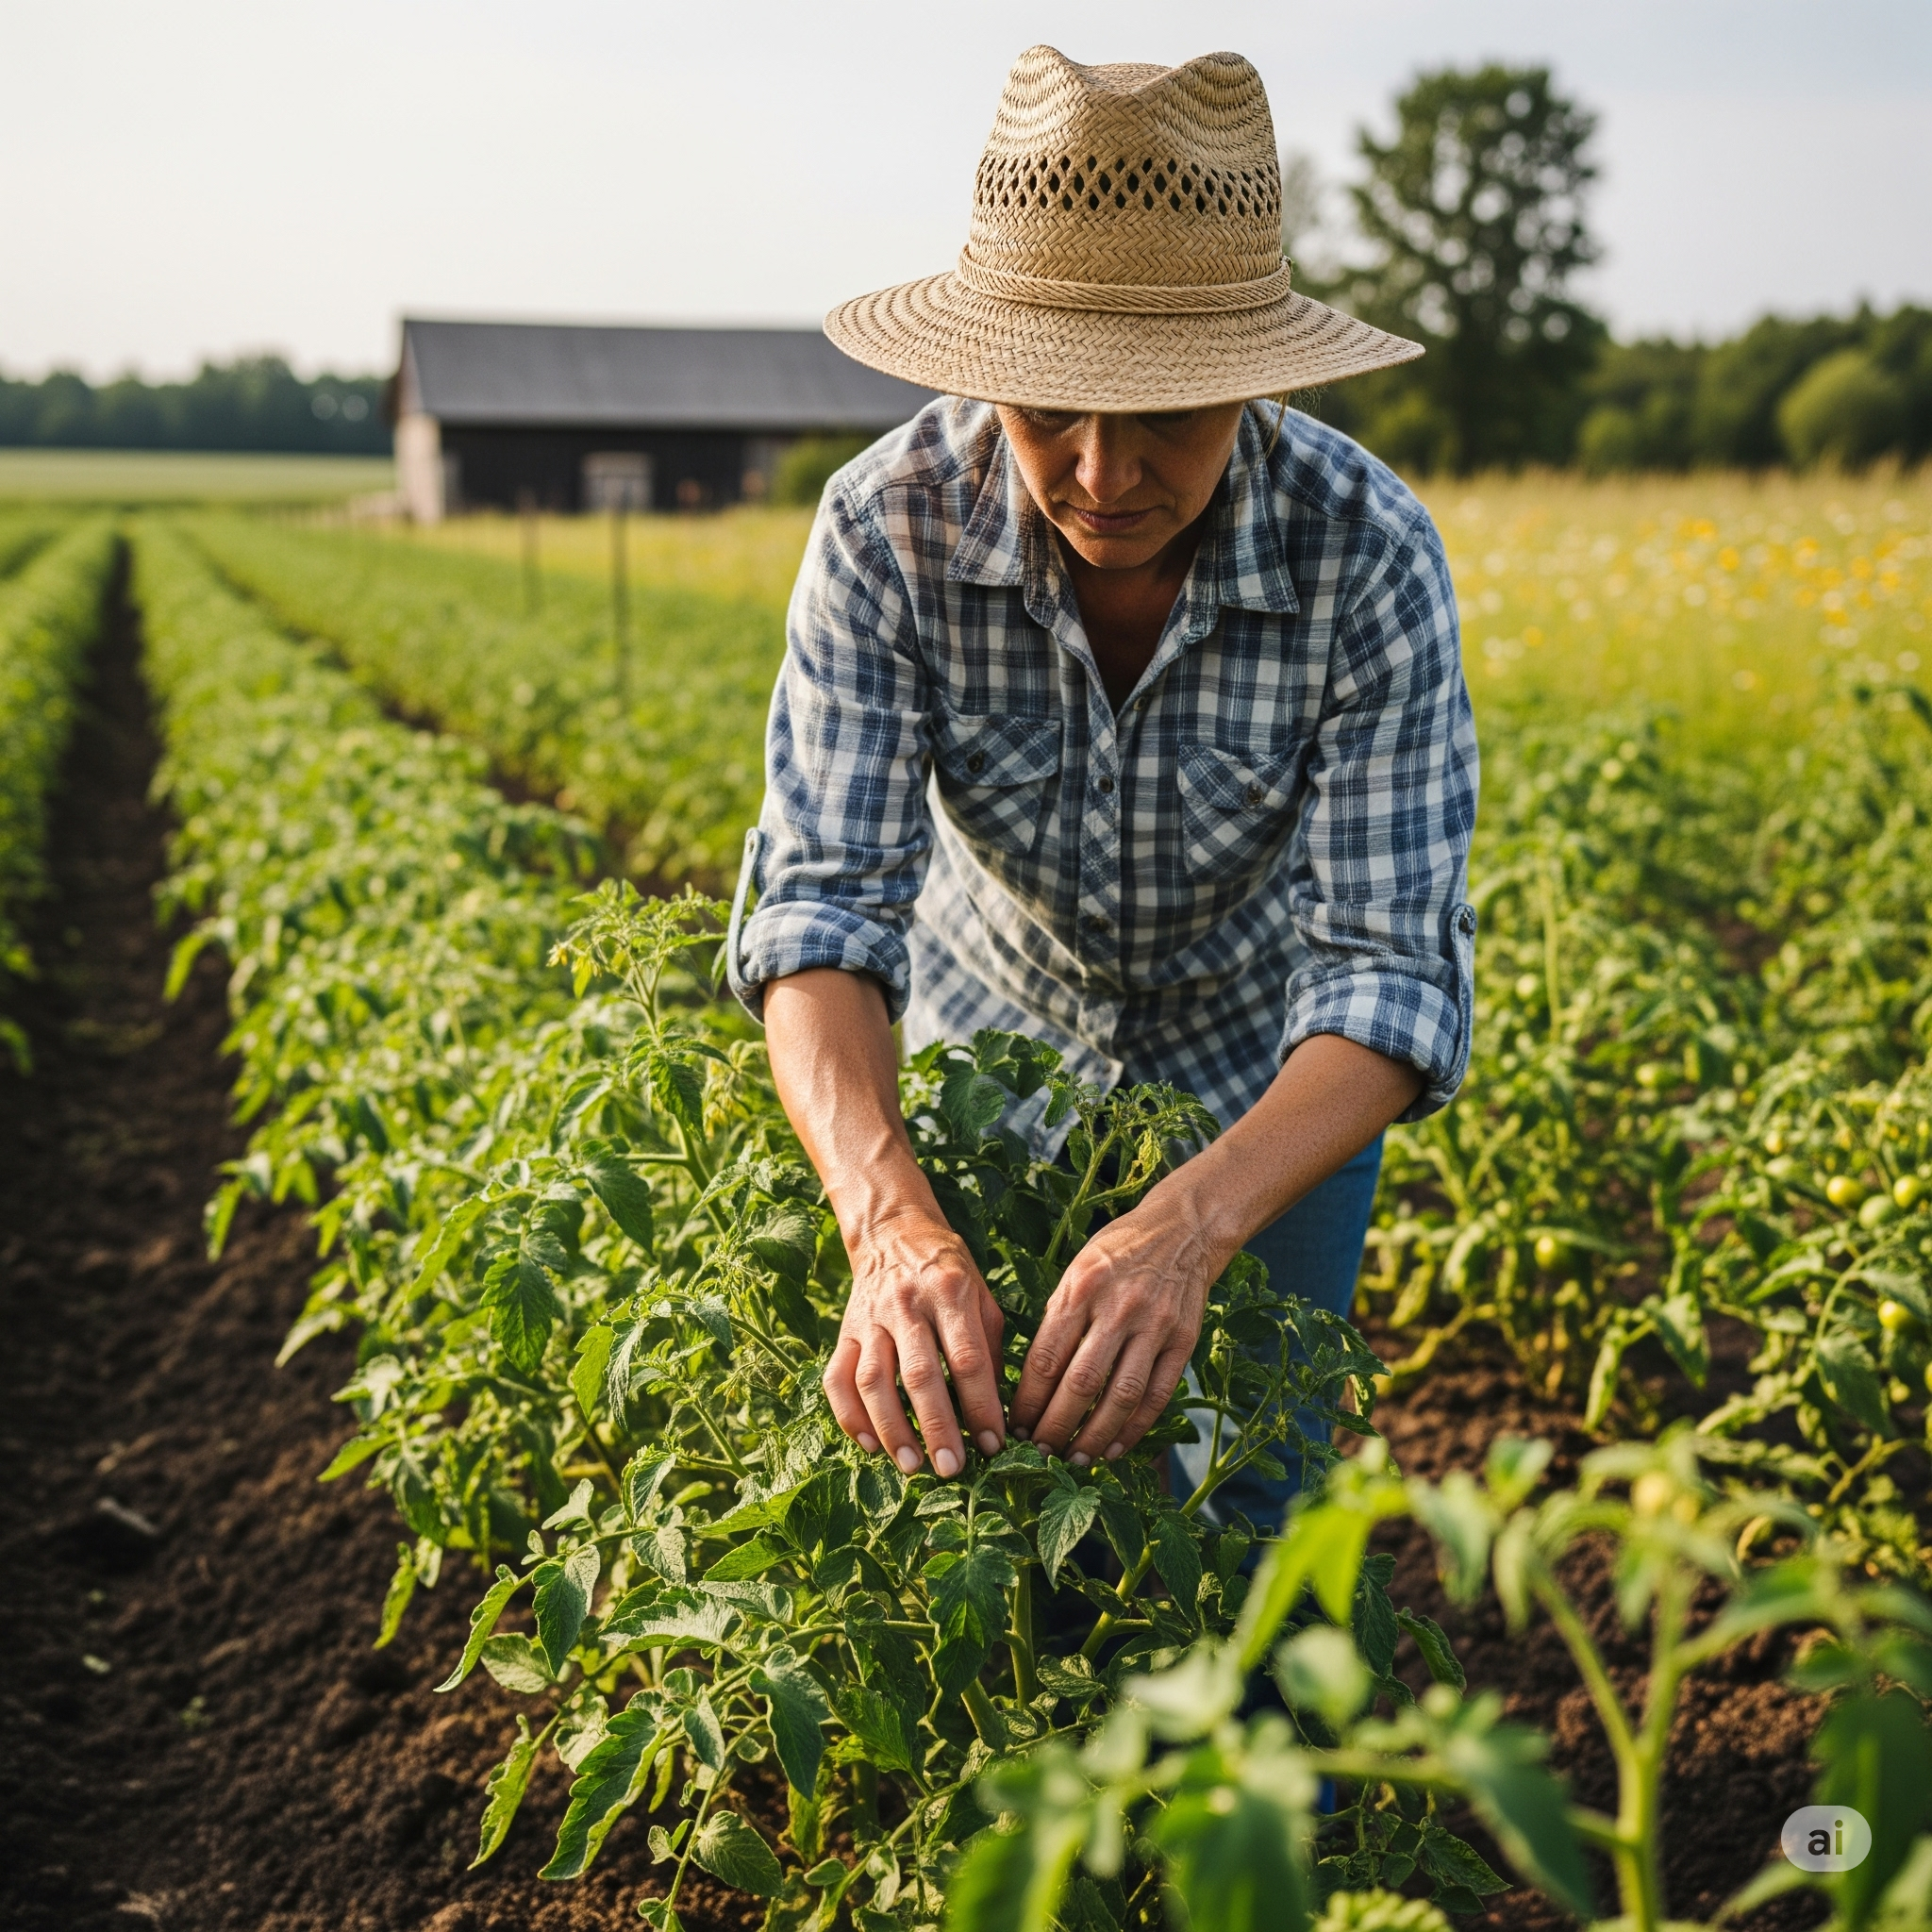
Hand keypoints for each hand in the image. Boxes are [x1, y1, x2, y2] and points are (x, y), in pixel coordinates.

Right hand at [821, 1208, 1007, 1478]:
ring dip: (892, 1429)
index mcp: (951, 1293)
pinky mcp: (844, 1332)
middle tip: (953, 1469)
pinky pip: (838, 1379)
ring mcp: (870, 1319)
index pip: (968, 1360)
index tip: (994, 1446)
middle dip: (937, 1428)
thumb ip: (990, 1350)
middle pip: (920, 1375)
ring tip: (912, 1466)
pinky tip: (870, 1445)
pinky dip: (850, 1416)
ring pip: (875, 1381)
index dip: (981, 1407)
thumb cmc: (949, 1273)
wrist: (893, 1233)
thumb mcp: (982, 1297)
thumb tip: (996, 1412)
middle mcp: (907, 1305)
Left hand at [1008, 1189, 1224, 1464]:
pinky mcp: (1183, 1341)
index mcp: (1081, 1289)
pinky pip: (1158, 1395)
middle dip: (1056, 1426)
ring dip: (1094, 1436)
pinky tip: (1115, 1448)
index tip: (1014, 1427)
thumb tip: (1034, 1381)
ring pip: (1121, 1395)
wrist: (1183, 1229)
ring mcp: (1155, 1326)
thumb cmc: (1118, 1252)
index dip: (1028, 1401)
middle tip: (1039, 1454)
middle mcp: (1118, 1309)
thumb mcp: (1077, 1271)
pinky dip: (1135, 1428)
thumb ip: (1058, 1320)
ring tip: (1074, 1460)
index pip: (1046, 1358)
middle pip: (1081, 1383)